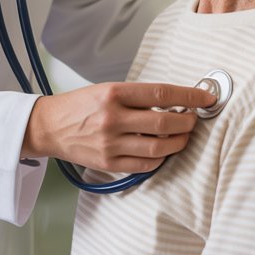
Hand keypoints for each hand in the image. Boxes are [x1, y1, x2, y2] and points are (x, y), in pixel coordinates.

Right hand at [22, 81, 216, 172]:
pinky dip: (160, 158)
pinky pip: (146, 165)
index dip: (189, 95)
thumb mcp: (105, 90)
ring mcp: (111, 143)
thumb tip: (173, 103)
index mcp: (112, 94)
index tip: (205, 97)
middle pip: (165, 122)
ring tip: (181, 135)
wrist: (49, 126)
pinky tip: (161, 151)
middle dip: (188, 121)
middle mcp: (112, 118)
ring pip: (159, 147)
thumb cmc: (78, 106)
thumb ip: (136, 97)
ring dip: (178, 142)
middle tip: (192, 119)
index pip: (161, 93)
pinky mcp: (109, 162)